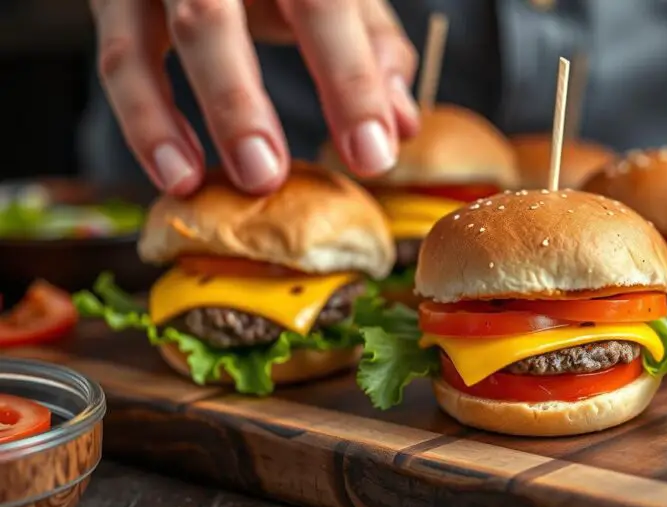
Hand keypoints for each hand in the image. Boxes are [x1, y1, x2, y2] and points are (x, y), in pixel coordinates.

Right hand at [89, 0, 419, 195]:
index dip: (350, 81)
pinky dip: (145, 122)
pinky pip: (119, 62)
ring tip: (201, 183)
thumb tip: (402, 124)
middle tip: (267, 177)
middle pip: (210, 18)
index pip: (323, 6)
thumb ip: (372, 47)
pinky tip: (178, 173)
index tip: (372, 153)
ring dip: (168, 120)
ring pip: (147, 42)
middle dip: (239, 103)